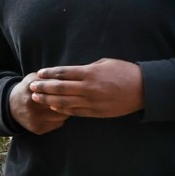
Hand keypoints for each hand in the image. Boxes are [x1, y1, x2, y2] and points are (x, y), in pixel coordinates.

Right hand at [9, 73, 69, 134]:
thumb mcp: (35, 78)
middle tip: (74, 96)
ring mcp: (34, 118)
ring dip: (67, 110)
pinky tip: (57, 113)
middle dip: (70, 99)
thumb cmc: (29, 89)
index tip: (73, 86)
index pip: (57, 87)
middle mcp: (32, 103)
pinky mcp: (38, 128)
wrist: (12, 106)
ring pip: (62, 114)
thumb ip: (50, 77)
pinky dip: (61, 118)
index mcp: (32, 87)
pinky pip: (58, 123)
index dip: (68, 87)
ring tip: (65, 105)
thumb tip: (69, 78)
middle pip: (61, 101)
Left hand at [29, 58, 144, 117]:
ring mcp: (92, 101)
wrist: (142, 89)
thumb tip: (74, 72)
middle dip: (44, 87)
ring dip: (49, 99)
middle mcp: (88, 87)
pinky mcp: (96, 112)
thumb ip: (88, 68)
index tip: (39, 73)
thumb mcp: (105, 63)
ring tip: (37, 98)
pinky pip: (75, 111)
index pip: (64, 72)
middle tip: (32, 87)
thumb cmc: (125, 72)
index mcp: (90, 73)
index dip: (50, 73)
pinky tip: (53, 107)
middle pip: (60, 88)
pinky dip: (63, 109)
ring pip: (65, 101)